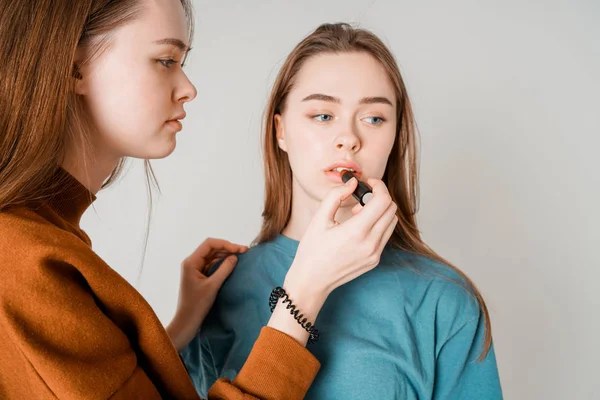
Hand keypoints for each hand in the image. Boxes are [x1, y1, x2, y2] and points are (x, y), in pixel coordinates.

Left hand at [166, 238, 247, 350]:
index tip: (240, 250)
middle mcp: (192, 262)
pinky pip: (212, 265)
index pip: (209, 244)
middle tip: (245, 252)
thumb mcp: (212, 286)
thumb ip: (224, 269)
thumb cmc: (197, 305)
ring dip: (226, 255)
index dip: (226, 244)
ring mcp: (195, 269)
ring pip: (213, 256)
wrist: (186, 322)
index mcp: (191, 262)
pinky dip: (222, 264)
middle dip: (228, 249)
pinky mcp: (199, 276)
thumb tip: (235, 257)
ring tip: (241, 257)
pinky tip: (232, 265)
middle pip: (211, 249)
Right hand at [268, 177, 396, 344]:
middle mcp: (370, 244)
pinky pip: (385, 235)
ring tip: (359, 213)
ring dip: (380, 211)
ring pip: (392, 222)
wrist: (312, 280)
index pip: (383, 200)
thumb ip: (336, 195)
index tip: (368, 183)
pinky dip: (378, 224)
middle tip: (362, 197)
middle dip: (379, 197)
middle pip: (391, 209)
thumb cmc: (312, 250)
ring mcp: (375, 254)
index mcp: (356, 232)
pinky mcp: (375, 260)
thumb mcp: (319, 219)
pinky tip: (360, 226)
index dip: (378, 186)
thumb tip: (353, 183)